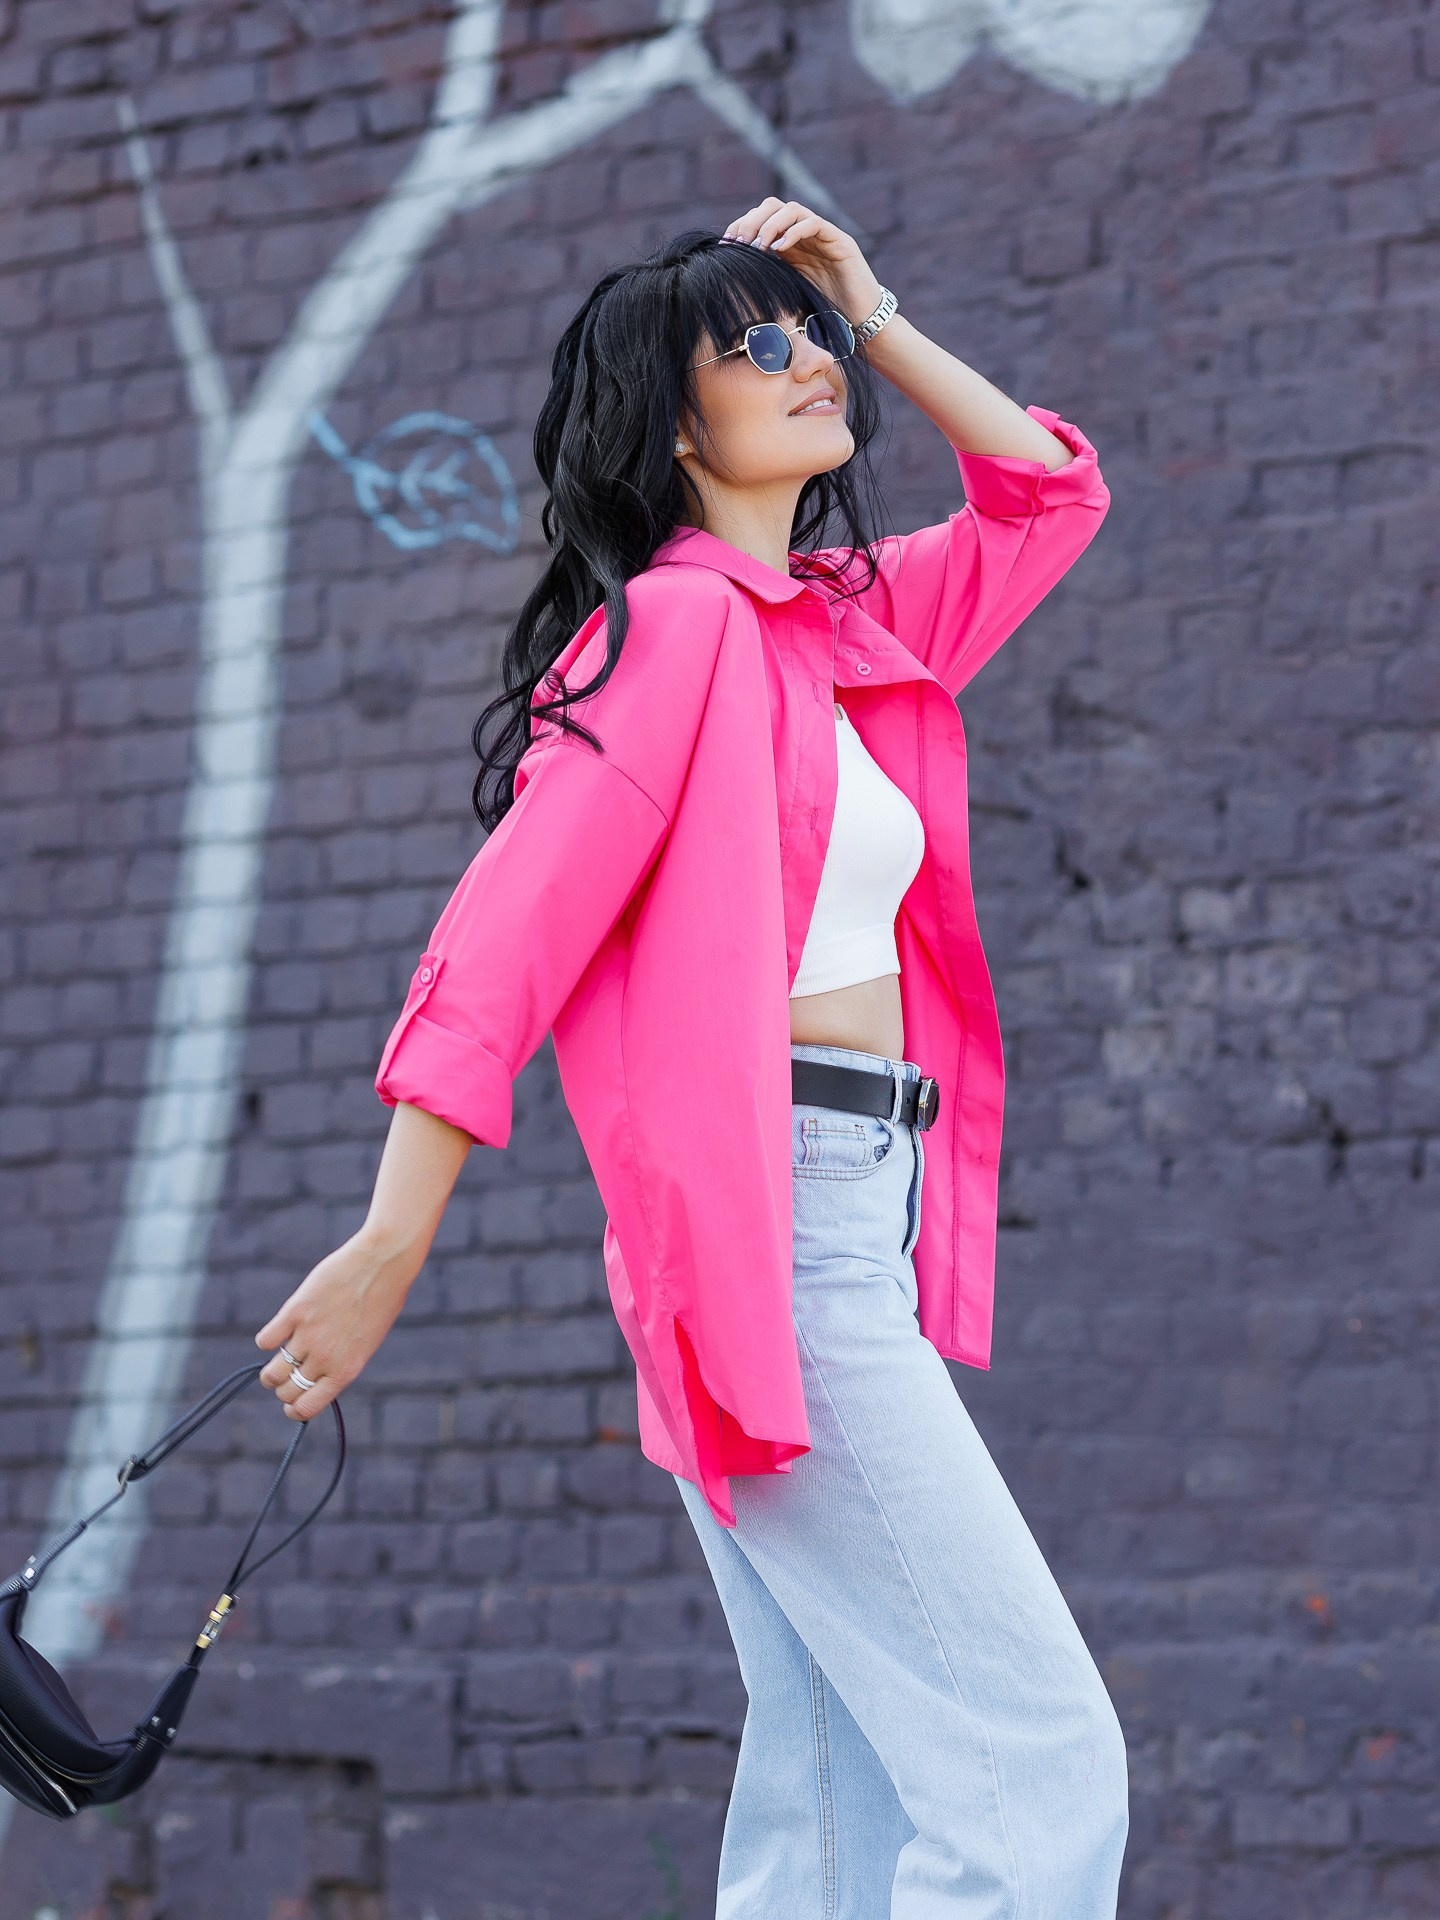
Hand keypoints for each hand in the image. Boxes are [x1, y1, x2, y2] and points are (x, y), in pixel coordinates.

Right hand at [255, 1232, 417, 1420]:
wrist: (381, 1263)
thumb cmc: (381, 1300)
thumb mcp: (367, 1342)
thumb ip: (341, 1362)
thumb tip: (314, 1375)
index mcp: (346, 1371)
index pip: (307, 1408)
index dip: (294, 1409)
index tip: (291, 1403)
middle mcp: (325, 1359)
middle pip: (287, 1391)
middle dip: (283, 1388)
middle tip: (286, 1376)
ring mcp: (308, 1336)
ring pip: (272, 1371)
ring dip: (271, 1370)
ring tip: (277, 1359)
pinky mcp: (294, 1312)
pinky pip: (265, 1339)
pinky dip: (268, 1338)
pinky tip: (279, 1330)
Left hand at [721, 198, 886, 330]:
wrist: (860, 323)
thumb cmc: (824, 314)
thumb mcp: (785, 295)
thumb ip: (766, 281)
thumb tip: (731, 279)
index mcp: (789, 245)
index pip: (760, 219)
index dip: (740, 227)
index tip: (725, 246)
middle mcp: (803, 235)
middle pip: (772, 206)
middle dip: (751, 221)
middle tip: (739, 244)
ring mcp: (822, 235)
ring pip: (791, 209)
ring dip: (770, 224)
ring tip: (759, 246)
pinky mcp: (840, 241)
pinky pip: (813, 223)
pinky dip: (794, 231)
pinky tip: (779, 248)